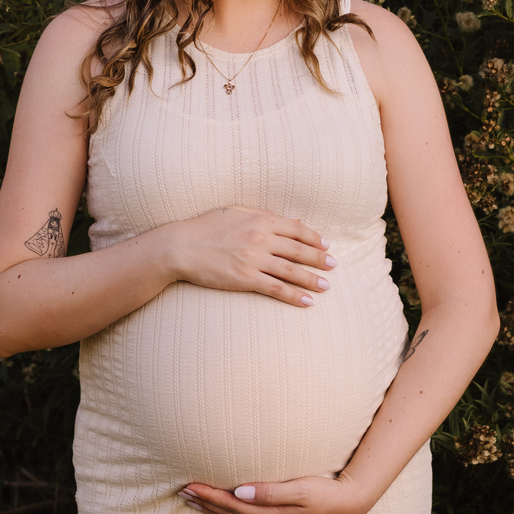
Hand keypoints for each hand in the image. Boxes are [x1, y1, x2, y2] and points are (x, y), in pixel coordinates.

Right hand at [165, 206, 336, 307]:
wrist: (180, 246)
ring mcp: (254, 259)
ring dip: (312, 279)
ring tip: (326, 286)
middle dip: (319, 258)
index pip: (296, 229)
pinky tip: (307, 302)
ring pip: (291, 270)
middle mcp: (261, 238)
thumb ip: (264, 215)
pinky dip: (294, 296)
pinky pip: (276, 288)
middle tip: (334, 265)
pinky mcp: (245, 278)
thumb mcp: (236, 211)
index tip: (326, 245)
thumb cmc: (205, 227)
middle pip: (298, 250)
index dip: (314, 238)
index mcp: (260, 219)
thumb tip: (292, 221)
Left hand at [179, 473, 367, 513]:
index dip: (210, 495)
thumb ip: (270, 492)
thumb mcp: (300, 489)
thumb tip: (240, 492)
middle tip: (183, 491)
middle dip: (205, 502)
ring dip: (211, 512)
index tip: (190, 485)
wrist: (346, 506)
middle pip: (228, 513)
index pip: (232, 504)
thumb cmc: (323, 492)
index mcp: (270, 513)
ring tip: (191, 503)